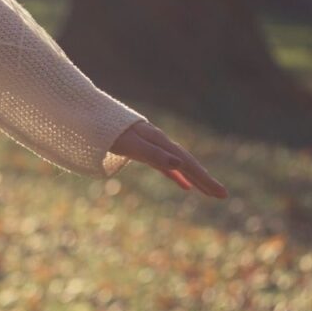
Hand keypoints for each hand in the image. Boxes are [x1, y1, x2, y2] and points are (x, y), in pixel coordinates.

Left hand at [111, 121, 227, 197]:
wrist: (89, 115)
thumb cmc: (108, 132)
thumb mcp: (130, 145)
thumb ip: (153, 154)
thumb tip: (180, 163)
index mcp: (160, 142)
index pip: (187, 163)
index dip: (205, 179)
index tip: (221, 194)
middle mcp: (159, 143)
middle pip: (187, 163)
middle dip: (204, 179)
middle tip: (222, 195)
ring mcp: (152, 146)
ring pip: (178, 164)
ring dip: (194, 178)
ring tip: (208, 192)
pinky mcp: (143, 150)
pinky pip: (166, 165)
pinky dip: (177, 175)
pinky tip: (184, 185)